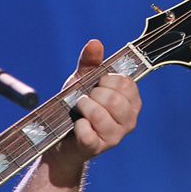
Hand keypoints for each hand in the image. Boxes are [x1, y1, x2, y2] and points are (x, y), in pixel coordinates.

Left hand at [43, 39, 141, 176]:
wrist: (59, 137)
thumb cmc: (76, 107)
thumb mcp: (82, 81)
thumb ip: (90, 62)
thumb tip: (95, 43)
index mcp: (130, 102)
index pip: (127, 83)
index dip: (106, 80)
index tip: (97, 84)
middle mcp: (128, 120)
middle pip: (114, 99)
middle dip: (93, 94)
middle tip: (85, 99)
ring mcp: (115, 136)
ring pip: (100, 115)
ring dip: (83, 108)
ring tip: (78, 110)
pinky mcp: (97, 148)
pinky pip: (87, 133)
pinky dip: (77, 126)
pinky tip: (76, 125)